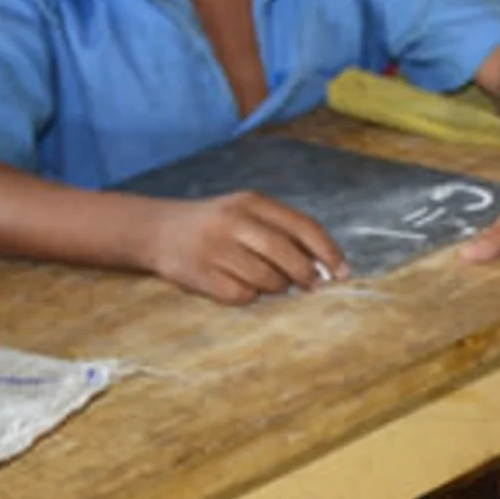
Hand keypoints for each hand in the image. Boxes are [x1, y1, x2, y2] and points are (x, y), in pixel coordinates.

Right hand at [140, 192, 347, 304]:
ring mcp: (215, 249)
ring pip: (268, 279)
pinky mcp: (200, 275)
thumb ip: (285, 231)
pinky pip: (242, 295)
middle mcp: (233, 222)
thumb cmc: (218, 224)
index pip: (304, 226)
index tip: (343, 272)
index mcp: (252, 202)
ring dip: (278, 287)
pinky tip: (241, 285)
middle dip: (307, 275)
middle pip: (287, 255)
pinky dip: (250, 296)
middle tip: (312, 285)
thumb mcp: (248, 212)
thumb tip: (327, 266)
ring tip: (270, 281)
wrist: (156, 230)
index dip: (329, 252)